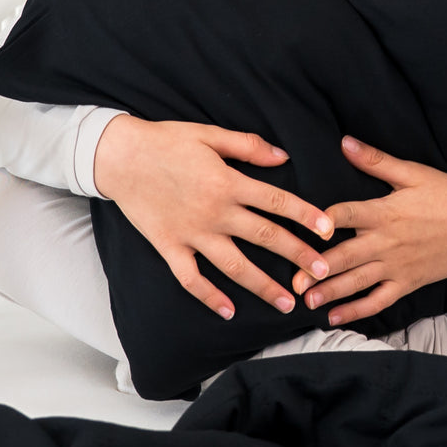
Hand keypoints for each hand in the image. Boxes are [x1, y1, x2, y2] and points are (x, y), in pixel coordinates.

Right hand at [93, 115, 333, 318]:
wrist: (117, 156)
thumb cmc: (166, 141)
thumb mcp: (210, 134)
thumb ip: (248, 146)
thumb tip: (283, 156)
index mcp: (228, 182)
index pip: (277, 202)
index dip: (306, 216)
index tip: (328, 231)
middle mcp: (214, 212)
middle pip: (265, 237)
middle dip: (297, 256)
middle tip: (323, 274)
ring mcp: (192, 233)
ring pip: (235, 266)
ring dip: (262, 286)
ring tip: (287, 303)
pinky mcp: (169, 247)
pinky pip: (192, 279)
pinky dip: (210, 297)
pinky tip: (229, 312)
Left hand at [290, 135, 446, 326]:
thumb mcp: (412, 173)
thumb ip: (375, 161)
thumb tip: (344, 142)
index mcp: (384, 212)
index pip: (343, 216)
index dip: (319, 222)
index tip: (295, 228)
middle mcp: (386, 242)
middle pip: (344, 257)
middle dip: (316, 269)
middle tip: (292, 280)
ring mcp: (396, 266)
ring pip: (357, 282)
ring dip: (330, 292)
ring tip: (306, 300)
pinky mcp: (407, 282)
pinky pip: (378, 301)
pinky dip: (356, 310)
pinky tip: (335, 317)